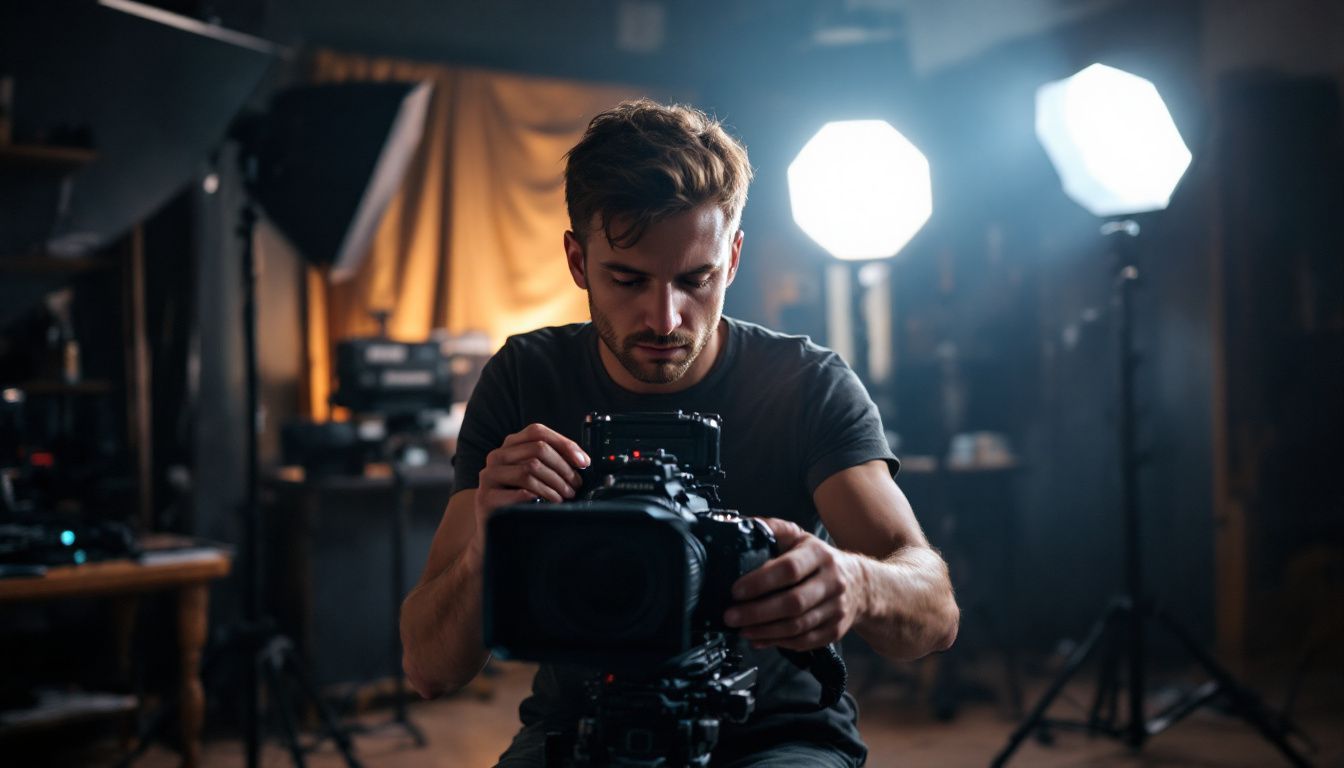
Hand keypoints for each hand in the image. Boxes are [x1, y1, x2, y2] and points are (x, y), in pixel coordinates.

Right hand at [474, 423, 589, 532]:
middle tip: (575, 485)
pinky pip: (520, 492)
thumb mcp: (535, 475)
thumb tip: (582, 460)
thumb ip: (552, 462)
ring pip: (530, 469)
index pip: (537, 432)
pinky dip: (541, 497)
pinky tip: (550, 504)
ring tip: (565, 496)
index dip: (564, 444)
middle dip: (563, 468)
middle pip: (537, 449)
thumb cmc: (520, 500)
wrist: (494, 529)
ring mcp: (489, 476)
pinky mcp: (486, 497)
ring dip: (555, 484)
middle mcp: (497, 456)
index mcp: (509, 445)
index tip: (582, 462)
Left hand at [723, 518, 867, 651]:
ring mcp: (836, 609)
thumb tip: (742, 526)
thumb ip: (774, 530)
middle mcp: (832, 582)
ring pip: (798, 626)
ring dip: (765, 631)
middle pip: (793, 602)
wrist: (860, 584)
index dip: (760, 582)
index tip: (736, 591)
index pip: (789, 569)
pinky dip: (778, 642)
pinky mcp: (835, 630)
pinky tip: (759, 638)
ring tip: (741, 629)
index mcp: (819, 555)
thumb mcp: (800, 538)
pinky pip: (804, 641)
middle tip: (731, 616)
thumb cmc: (819, 560)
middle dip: (757, 612)